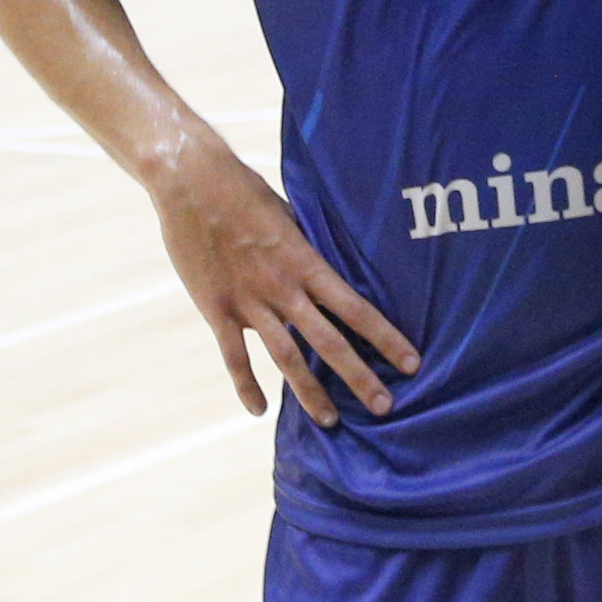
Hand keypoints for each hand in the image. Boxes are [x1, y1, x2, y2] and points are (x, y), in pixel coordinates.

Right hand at [146, 138, 417, 427]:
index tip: (412, 363)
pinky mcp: (216, 309)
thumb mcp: (291, 216)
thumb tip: (335, 266)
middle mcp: (283, 287)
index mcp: (306, 262)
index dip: (386, 338)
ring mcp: (248, 301)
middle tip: (384, 407)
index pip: (356, 309)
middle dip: (359, 377)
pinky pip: (234, 356)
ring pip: (286, 357)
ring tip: (331, 420)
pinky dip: (246, 385)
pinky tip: (259, 410)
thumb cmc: (245, 191)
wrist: (190, 181)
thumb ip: (310, 248)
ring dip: (310, 391)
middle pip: (329, 341)